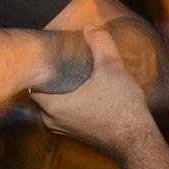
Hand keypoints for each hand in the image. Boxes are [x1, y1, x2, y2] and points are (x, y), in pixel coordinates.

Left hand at [33, 23, 155, 154]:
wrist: (135, 140)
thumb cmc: (122, 107)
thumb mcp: (112, 68)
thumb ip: (100, 44)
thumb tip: (89, 27)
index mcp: (53, 105)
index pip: (33, 81)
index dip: (41, 66)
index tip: (52, 54)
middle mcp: (50, 120)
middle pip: (42, 91)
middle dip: (52, 76)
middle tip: (64, 59)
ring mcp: (61, 129)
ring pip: (52, 102)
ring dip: (61, 89)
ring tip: (74, 72)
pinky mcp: (72, 133)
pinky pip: (62, 112)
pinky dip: (68, 101)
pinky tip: (84, 90)